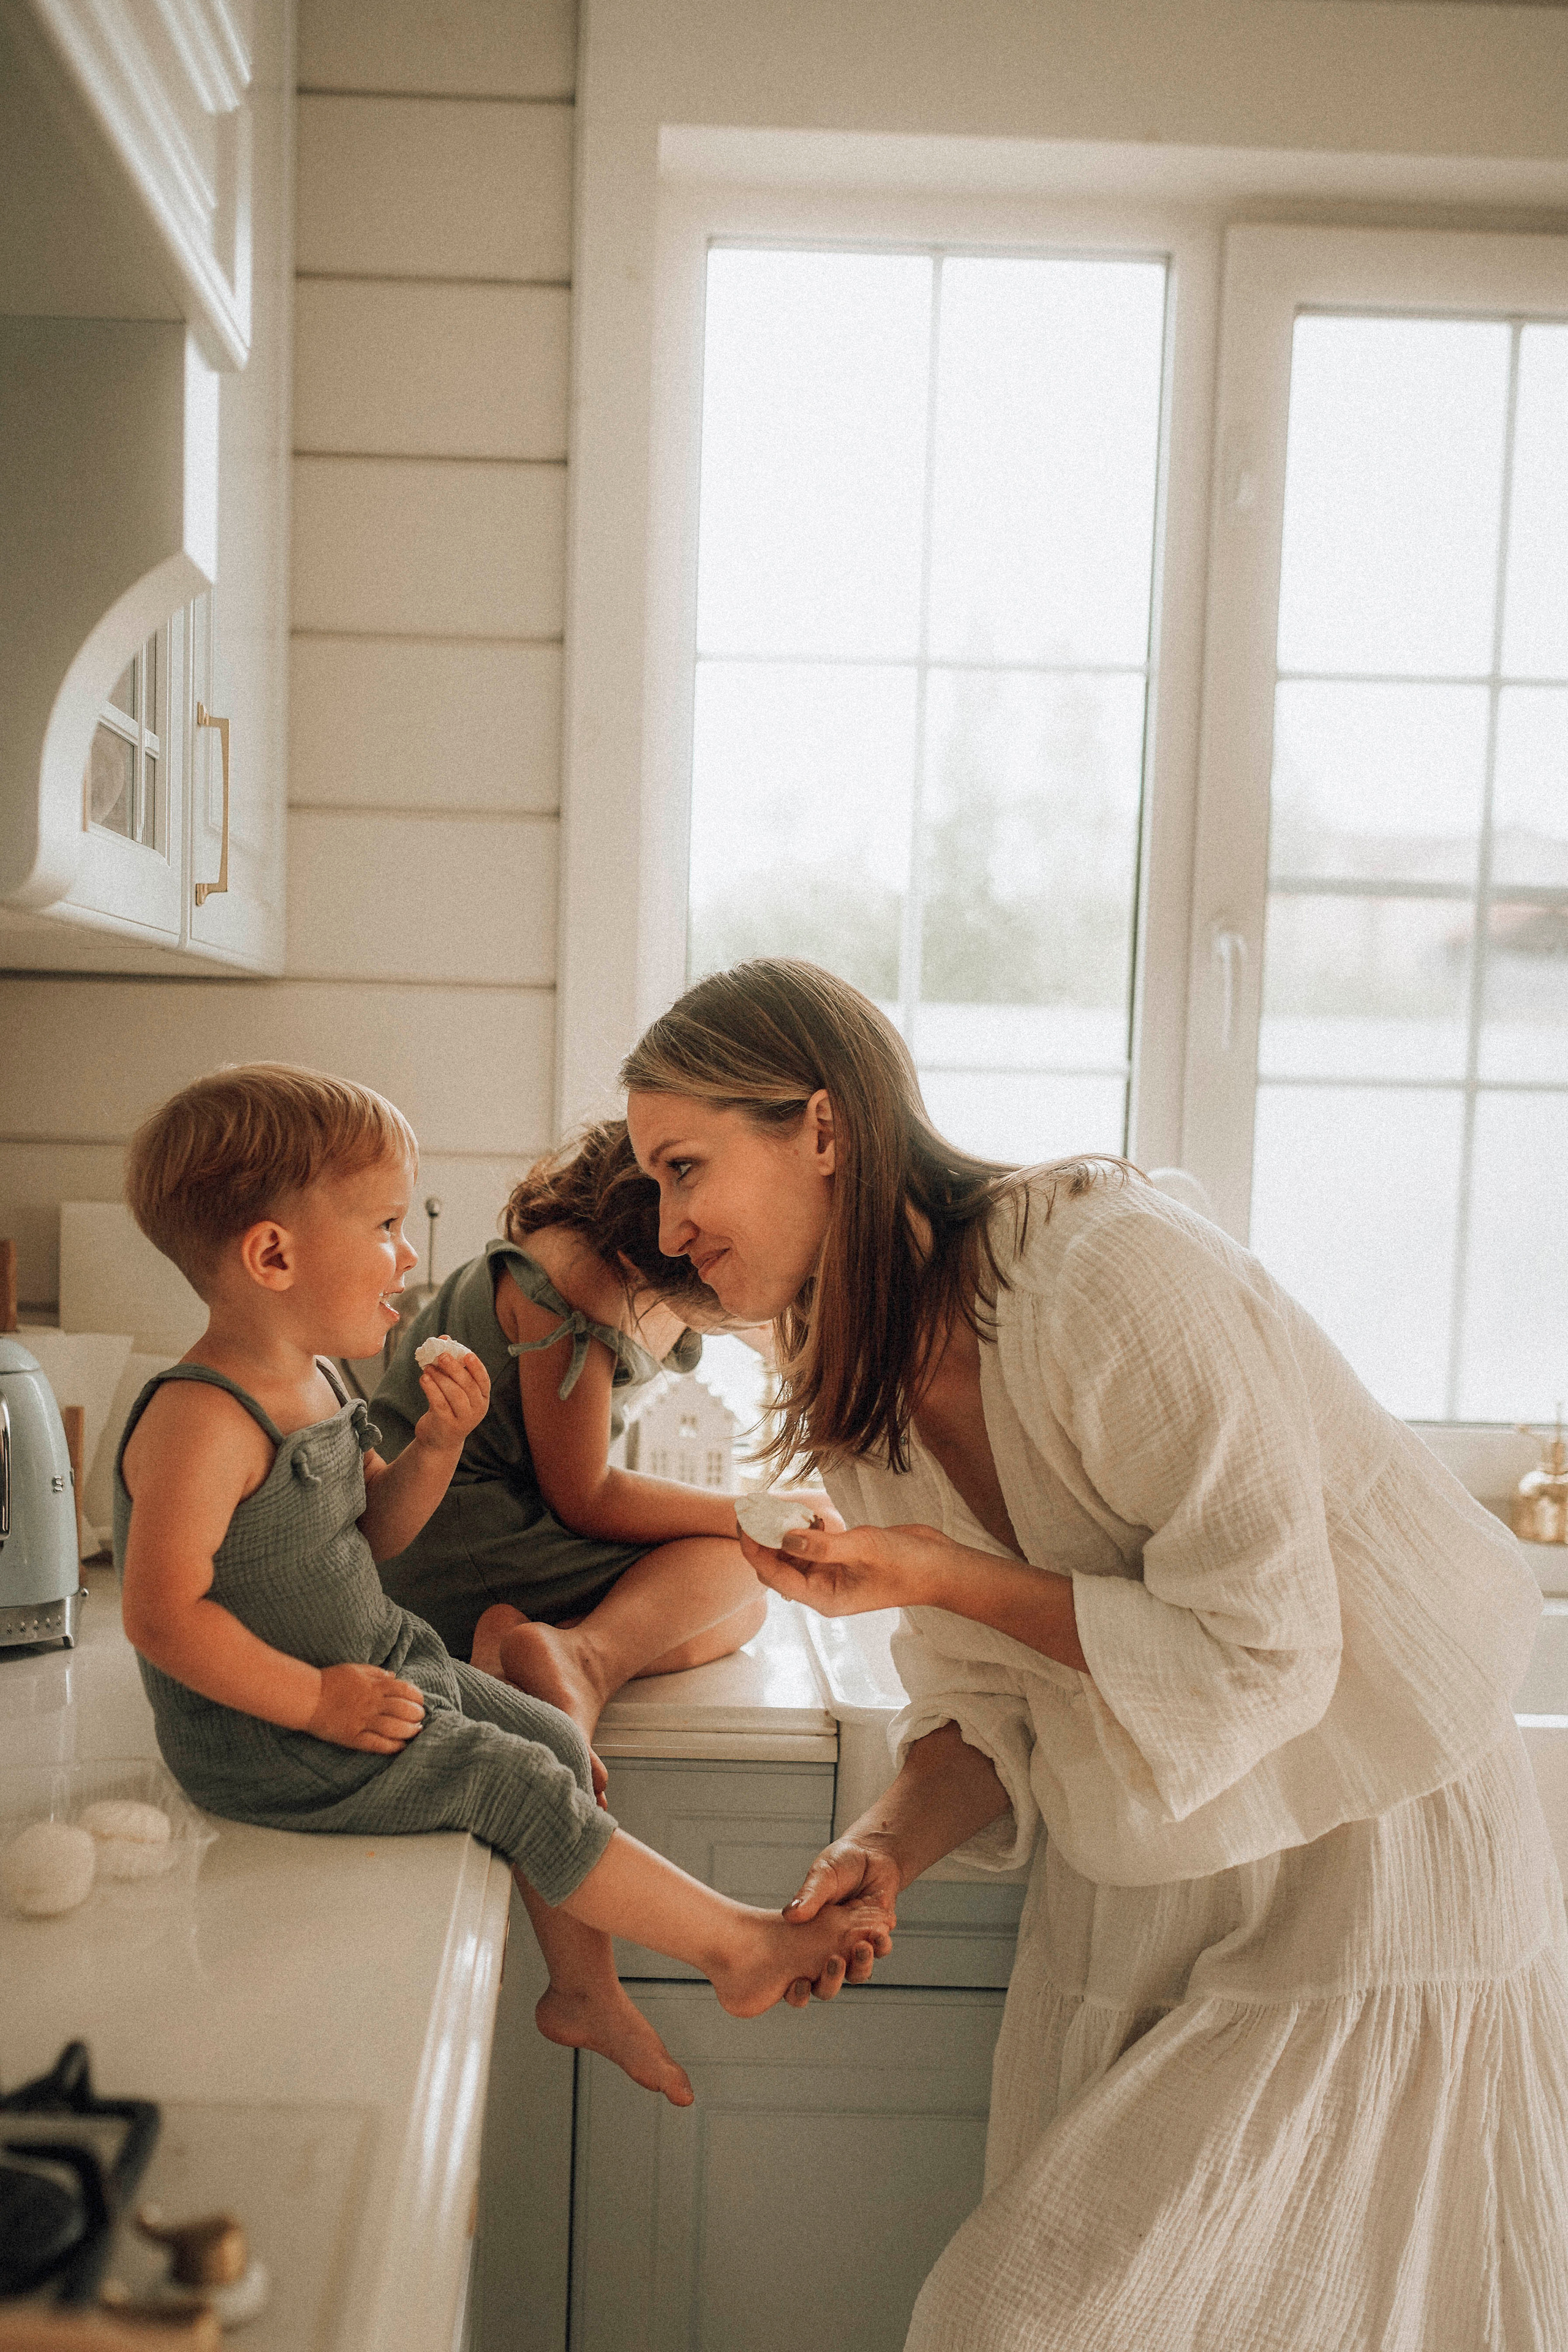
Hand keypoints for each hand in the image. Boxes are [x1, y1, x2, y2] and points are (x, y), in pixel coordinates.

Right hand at [306, 1662, 425, 1751]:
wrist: (307, 1697)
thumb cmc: (330, 1681)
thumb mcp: (355, 1669)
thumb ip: (376, 1672)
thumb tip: (394, 1675)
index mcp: (374, 1685)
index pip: (405, 1690)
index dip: (417, 1697)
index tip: (420, 1702)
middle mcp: (372, 1703)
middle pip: (403, 1709)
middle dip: (417, 1714)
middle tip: (420, 1718)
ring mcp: (363, 1721)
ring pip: (394, 1728)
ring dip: (409, 1730)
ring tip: (416, 1731)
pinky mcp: (353, 1737)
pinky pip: (378, 1744)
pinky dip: (393, 1746)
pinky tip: (401, 1746)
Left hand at [413, 1347, 490, 1456]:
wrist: (439, 1441)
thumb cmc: (448, 1407)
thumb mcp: (452, 1388)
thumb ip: (451, 1365)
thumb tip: (444, 1338)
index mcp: (482, 1398)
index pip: (483, 1380)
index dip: (476, 1367)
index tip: (466, 1354)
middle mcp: (477, 1410)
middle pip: (467, 1385)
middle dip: (454, 1368)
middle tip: (441, 1355)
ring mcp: (463, 1419)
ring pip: (454, 1394)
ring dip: (440, 1377)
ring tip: (428, 1367)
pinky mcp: (447, 1425)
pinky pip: (439, 1404)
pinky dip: (431, 1389)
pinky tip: (423, 1378)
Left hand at [737, 1518, 952, 1617]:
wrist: (939, 1565)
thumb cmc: (908, 1563)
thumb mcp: (864, 1549)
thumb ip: (823, 1545)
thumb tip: (784, 1538)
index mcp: (825, 1598)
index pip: (775, 1577)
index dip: (754, 1551)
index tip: (742, 1522)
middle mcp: (823, 1590)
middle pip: (778, 1567)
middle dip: (762, 1540)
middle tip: (751, 1508)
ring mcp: (832, 1576)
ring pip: (793, 1556)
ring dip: (782, 1534)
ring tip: (773, 1507)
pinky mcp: (841, 1561)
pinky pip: (811, 1547)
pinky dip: (804, 1531)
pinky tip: (807, 1515)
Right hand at [781, 1835, 902, 2004]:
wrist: (871, 1853)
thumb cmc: (840, 1863)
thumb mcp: (822, 1875)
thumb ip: (809, 1896)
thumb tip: (790, 1915)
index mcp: (806, 1940)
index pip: (796, 1977)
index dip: (796, 1990)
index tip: (799, 1982)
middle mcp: (829, 1950)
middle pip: (826, 1986)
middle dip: (831, 1981)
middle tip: (834, 1961)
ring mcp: (854, 1947)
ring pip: (856, 1974)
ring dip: (861, 1965)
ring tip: (862, 1946)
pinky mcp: (877, 1938)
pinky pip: (880, 1951)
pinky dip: (881, 1944)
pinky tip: (879, 1931)